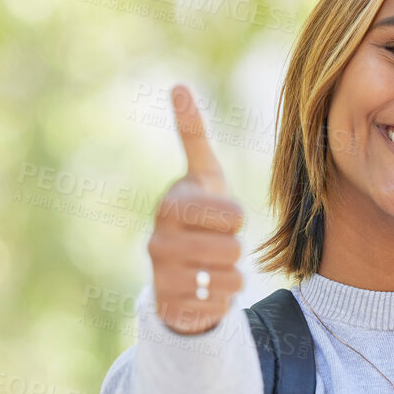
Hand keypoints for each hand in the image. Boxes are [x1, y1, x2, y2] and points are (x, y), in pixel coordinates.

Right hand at [149, 84, 244, 334]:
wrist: (177, 271)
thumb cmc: (199, 216)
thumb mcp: (202, 177)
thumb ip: (193, 135)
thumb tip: (178, 85)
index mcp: (171, 205)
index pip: (232, 215)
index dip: (235, 219)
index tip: (218, 217)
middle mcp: (159, 240)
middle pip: (232, 248)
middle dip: (234, 249)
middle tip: (216, 246)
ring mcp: (162, 276)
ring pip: (230, 278)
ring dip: (232, 275)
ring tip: (212, 269)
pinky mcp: (171, 307)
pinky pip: (221, 305)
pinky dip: (221, 300)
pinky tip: (203, 292)